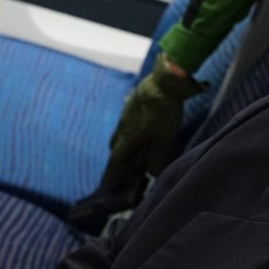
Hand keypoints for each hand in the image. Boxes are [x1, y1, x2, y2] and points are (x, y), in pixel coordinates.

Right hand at [67, 54, 204, 233]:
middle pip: (115, 146)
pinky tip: (138, 127)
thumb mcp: (163, 140)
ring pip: (121, 133)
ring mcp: (126, 113)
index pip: (116, 161)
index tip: (105, 186)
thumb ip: (156, 158)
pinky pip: (127, 121)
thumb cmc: (163, 113)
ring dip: (123, 143)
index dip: (111, 175)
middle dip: (116, 159)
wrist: (163, 82)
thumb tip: (149, 173)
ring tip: (129, 148)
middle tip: (118, 167)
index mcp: (129, 138)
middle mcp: (123, 127)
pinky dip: (130, 130)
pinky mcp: (133, 103)